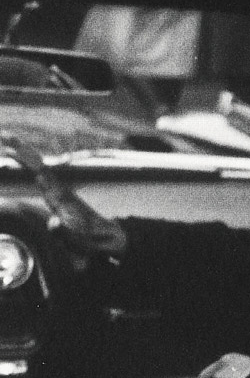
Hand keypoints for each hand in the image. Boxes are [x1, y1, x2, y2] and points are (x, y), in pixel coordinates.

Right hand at [0, 131, 126, 258]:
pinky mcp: (61, 200)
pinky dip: (33, 169)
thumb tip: (53, 222)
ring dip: (27, 157)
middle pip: (40, 167)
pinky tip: (28, 164)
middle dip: (24, 151)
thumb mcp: (80, 242)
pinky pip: (44, 179)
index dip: (27, 162)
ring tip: (10, 144)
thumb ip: (66, 234)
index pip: (42, 174)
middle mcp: (60, 192)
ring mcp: (61, 195)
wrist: (112, 240)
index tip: (10, 150)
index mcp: (62, 198)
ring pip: (41, 171)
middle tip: (5, 135)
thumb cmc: (95, 242)